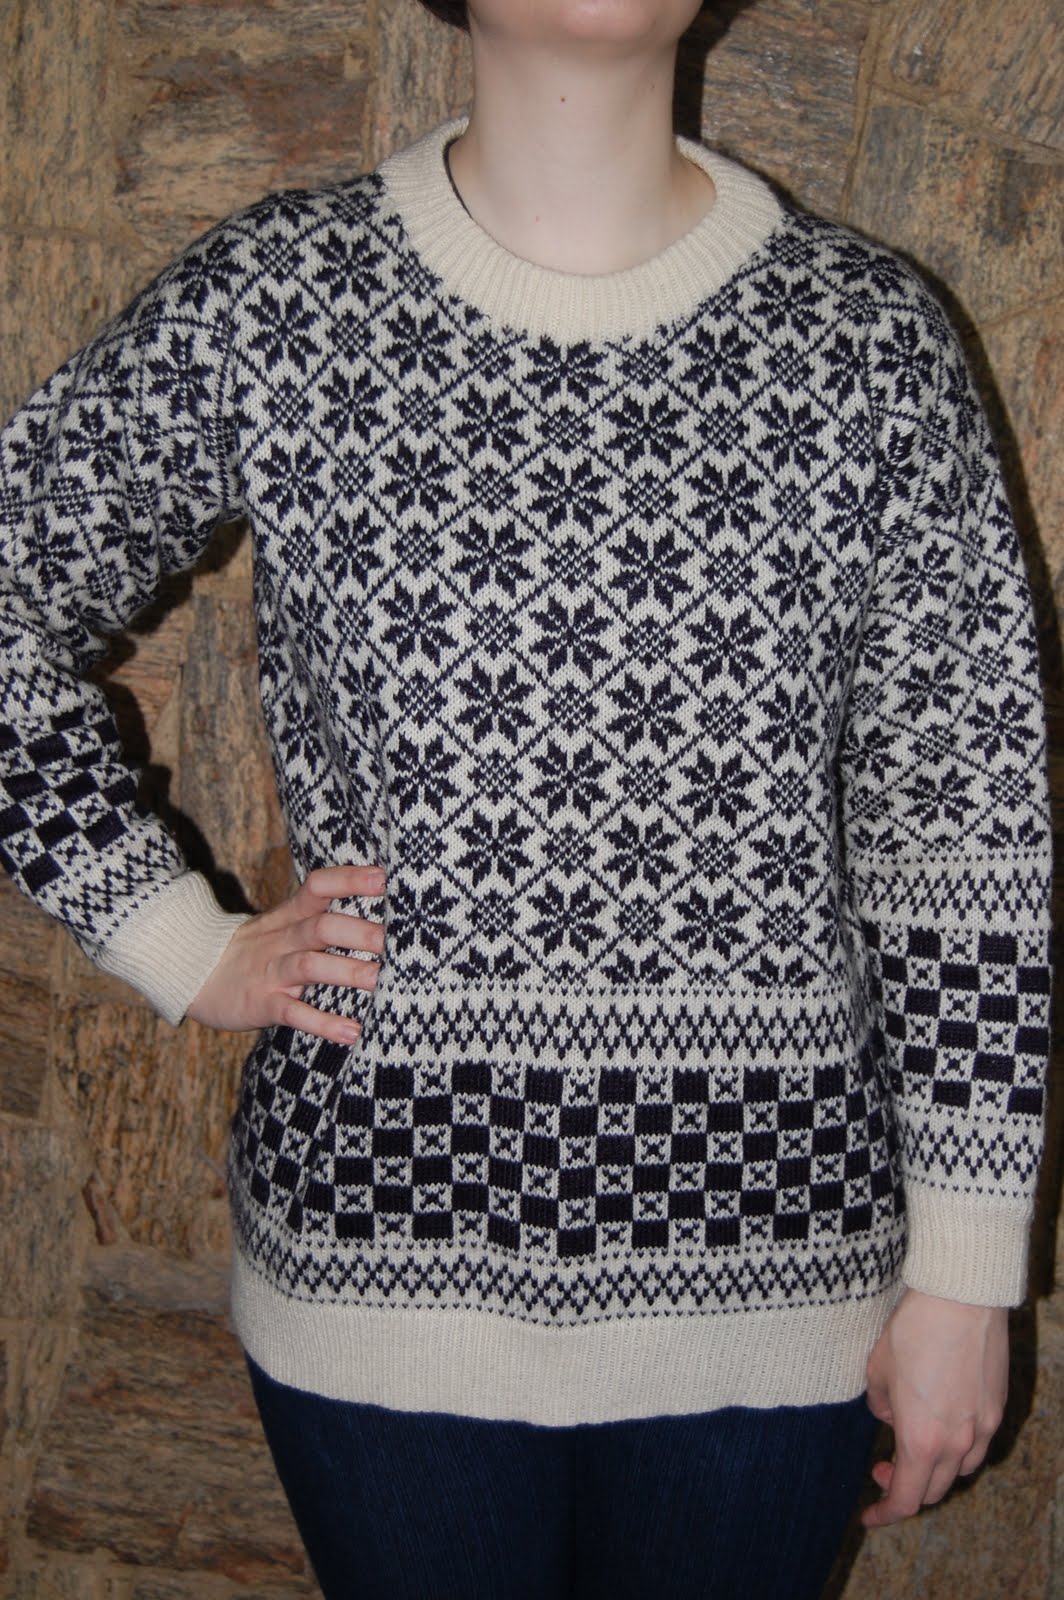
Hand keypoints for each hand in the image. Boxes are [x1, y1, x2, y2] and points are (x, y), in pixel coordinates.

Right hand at [186, 863, 385, 1042]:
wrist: (188, 972)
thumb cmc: (250, 950)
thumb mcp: (279, 925)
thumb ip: (317, 917)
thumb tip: (374, 916)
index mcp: (289, 916)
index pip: (318, 886)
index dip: (350, 880)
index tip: (385, 879)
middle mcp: (282, 939)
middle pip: (322, 926)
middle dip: (361, 932)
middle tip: (398, 941)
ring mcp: (271, 972)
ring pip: (310, 966)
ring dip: (349, 972)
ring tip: (382, 981)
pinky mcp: (262, 1004)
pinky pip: (294, 1013)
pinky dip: (323, 1023)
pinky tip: (351, 1033)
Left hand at [862, 1287, 1007, 1527]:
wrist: (961, 1299)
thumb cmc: (914, 1331)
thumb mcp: (877, 1370)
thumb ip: (879, 1404)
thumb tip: (889, 1416)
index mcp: (921, 1440)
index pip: (906, 1499)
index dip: (885, 1513)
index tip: (870, 1515)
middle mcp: (957, 1443)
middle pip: (934, 1489)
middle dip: (905, 1487)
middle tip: (882, 1467)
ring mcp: (982, 1427)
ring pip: (959, 1469)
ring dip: (934, 1469)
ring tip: (912, 1443)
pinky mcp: (997, 1407)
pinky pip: (977, 1443)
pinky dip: (957, 1447)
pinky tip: (940, 1421)